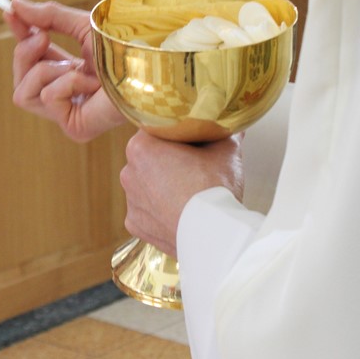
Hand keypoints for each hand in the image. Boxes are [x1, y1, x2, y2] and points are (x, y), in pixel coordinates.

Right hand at [5, 0, 123, 141]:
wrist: (145, 63)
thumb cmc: (125, 48)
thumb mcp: (82, 26)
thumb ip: (49, 17)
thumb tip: (15, 5)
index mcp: (70, 76)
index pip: (33, 62)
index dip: (19, 39)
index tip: (9, 13)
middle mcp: (67, 99)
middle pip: (19, 81)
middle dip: (23, 54)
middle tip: (42, 36)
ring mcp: (69, 116)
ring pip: (23, 93)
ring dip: (45, 71)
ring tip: (74, 66)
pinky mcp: (75, 129)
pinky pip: (47, 97)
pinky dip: (68, 82)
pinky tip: (91, 84)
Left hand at [119, 131, 243, 257]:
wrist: (213, 233)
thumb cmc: (214, 187)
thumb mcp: (225, 149)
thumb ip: (224, 133)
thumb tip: (231, 125)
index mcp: (140, 147)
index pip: (154, 130)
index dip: (173, 134)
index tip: (189, 140)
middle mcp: (128, 171)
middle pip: (147, 159)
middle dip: (165, 160)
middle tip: (191, 167)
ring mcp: (129, 200)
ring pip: (145, 186)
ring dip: (160, 187)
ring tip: (187, 193)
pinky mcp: (134, 224)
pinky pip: (145, 212)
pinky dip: (158, 212)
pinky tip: (178, 212)